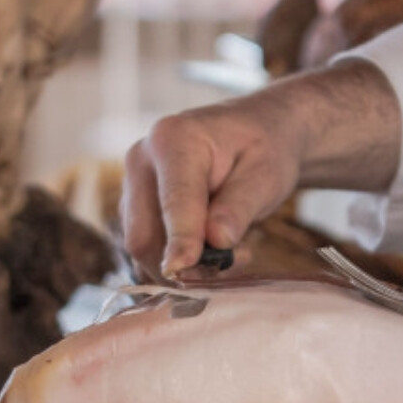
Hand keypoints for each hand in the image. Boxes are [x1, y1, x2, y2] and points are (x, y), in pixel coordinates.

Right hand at [121, 61, 401, 277]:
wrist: (256, 134)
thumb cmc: (265, 149)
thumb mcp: (267, 174)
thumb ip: (240, 206)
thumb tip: (216, 240)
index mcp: (173, 140)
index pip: (174, 200)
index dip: (180, 238)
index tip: (184, 267)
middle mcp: (142, 161)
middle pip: (143, 233)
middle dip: (184, 263)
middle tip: (237, 262)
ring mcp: (134, 186)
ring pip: (144, 247)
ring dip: (186, 266)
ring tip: (236, 253)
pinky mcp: (137, 208)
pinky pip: (150, 248)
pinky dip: (181, 261)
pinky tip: (217, 253)